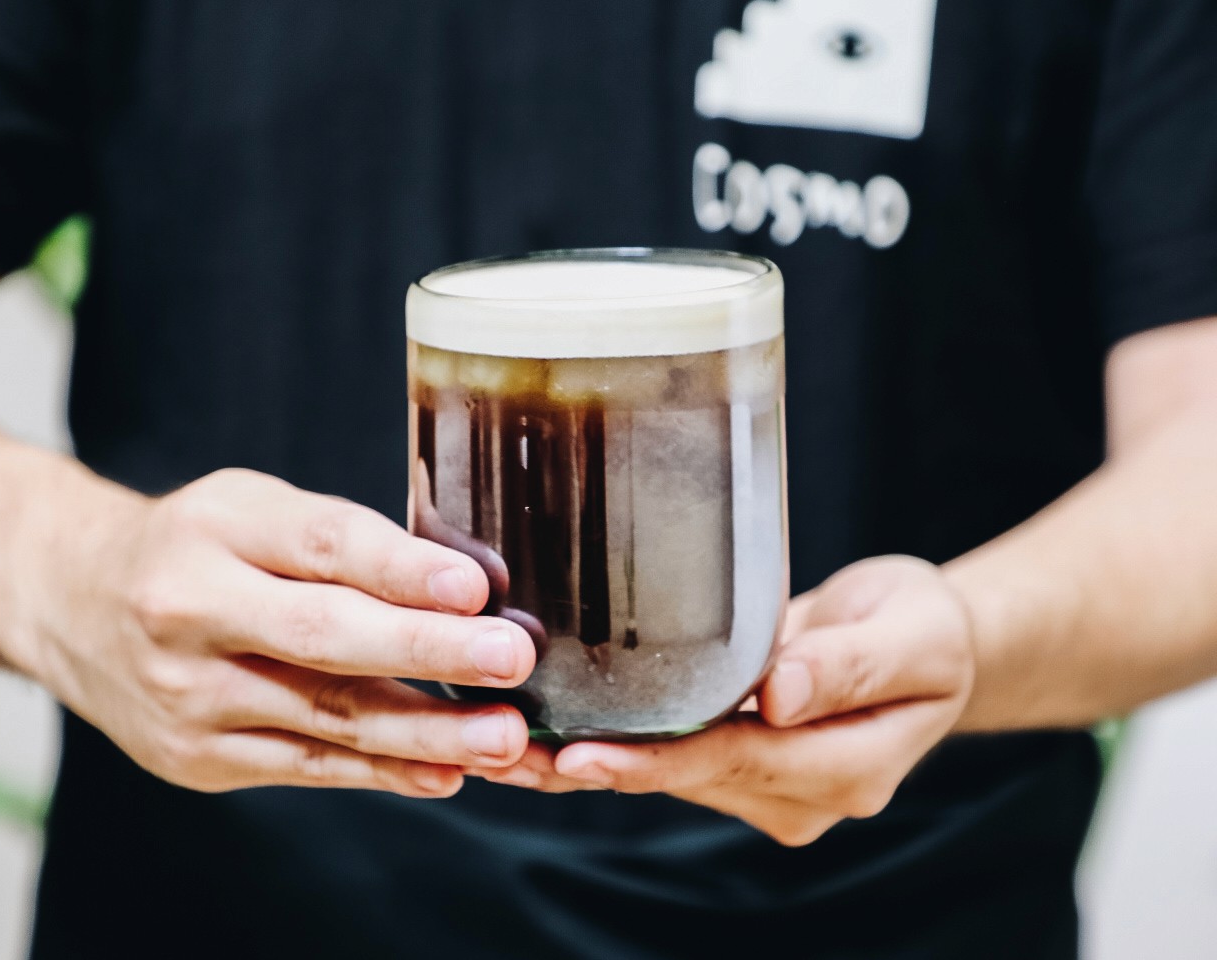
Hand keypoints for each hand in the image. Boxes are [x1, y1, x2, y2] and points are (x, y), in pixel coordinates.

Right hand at [17, 468, 535, 795]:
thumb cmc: (193, 543)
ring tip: (502, 735)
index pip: (322, 546)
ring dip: (423, 732)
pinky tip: (444, 771)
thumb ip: (343, 538)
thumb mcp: (255, 506)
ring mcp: (187, 698)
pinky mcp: (196, 759)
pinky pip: (305, 766)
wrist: (73, 603)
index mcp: (214, 531)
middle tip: (509, 659)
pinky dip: (380, 771)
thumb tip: (461, 583)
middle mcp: (189, 615)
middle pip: (323, 638)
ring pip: (324, 719)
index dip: (400, 568)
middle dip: (426, 651)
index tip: (475, 587)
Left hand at [477, 557, 973, 845]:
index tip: (581, 758)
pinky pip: (668, 753)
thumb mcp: (914, 635)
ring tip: (496, 743)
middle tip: (502, 751)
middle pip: (683, 777)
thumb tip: (778, 694)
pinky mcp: (741, 758)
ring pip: (664, 772)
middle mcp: (797, 794)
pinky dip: (609, 743)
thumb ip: (849, 664)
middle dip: (594, 767)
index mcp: (844, 769)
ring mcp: (767, 785)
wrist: (926, 642)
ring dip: (584, 761)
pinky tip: (543, 733)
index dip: (656, 761)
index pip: (734, 764)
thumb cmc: (925, 629)